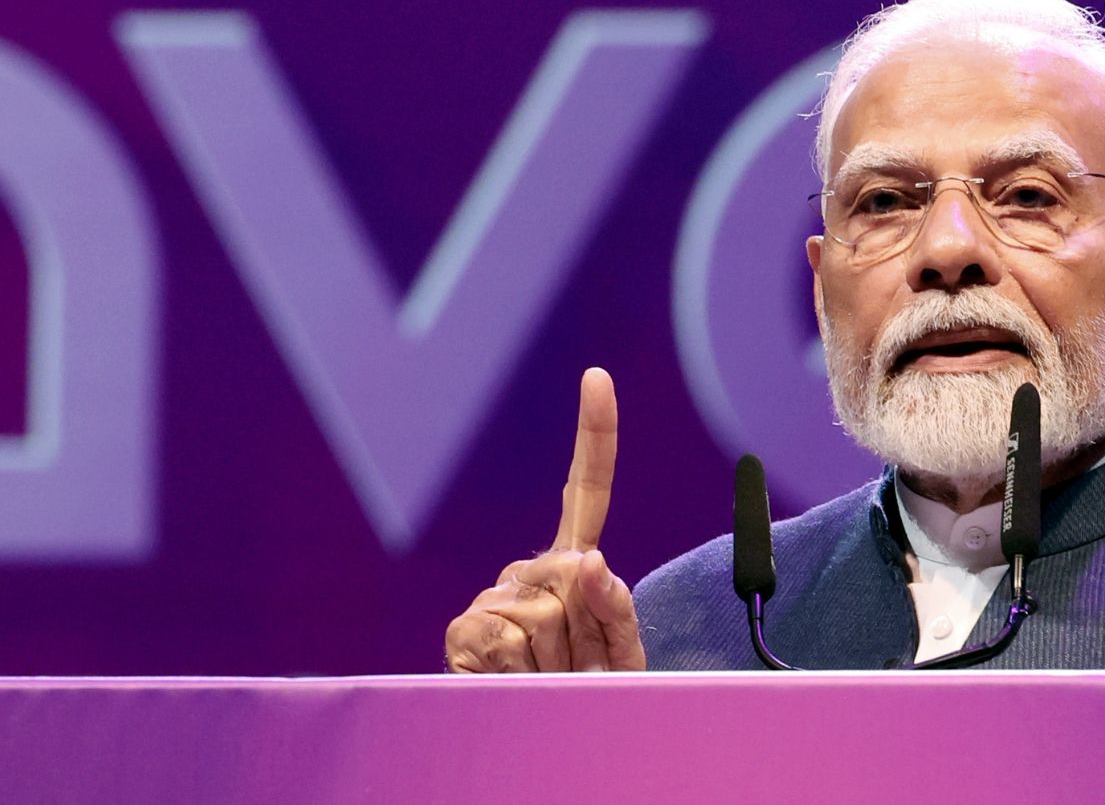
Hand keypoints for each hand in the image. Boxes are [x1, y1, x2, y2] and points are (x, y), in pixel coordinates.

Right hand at [445, 367, 645, 671]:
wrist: (549, 744)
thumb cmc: (592, 698)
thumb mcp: (622, 657)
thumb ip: (615, 609)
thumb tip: (586, 559)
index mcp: (573, 566)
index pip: (586, 491)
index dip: (594, 433)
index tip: (597, 377)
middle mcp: (529, 570)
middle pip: (567, 574)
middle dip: (583, 633)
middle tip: (576, 670)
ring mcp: (493, 595)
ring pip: (536, 613)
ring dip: (552, 662)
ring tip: (548, 681)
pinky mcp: (464, 627)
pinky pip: (500, 635)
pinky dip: (515, 670)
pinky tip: (511, 682)